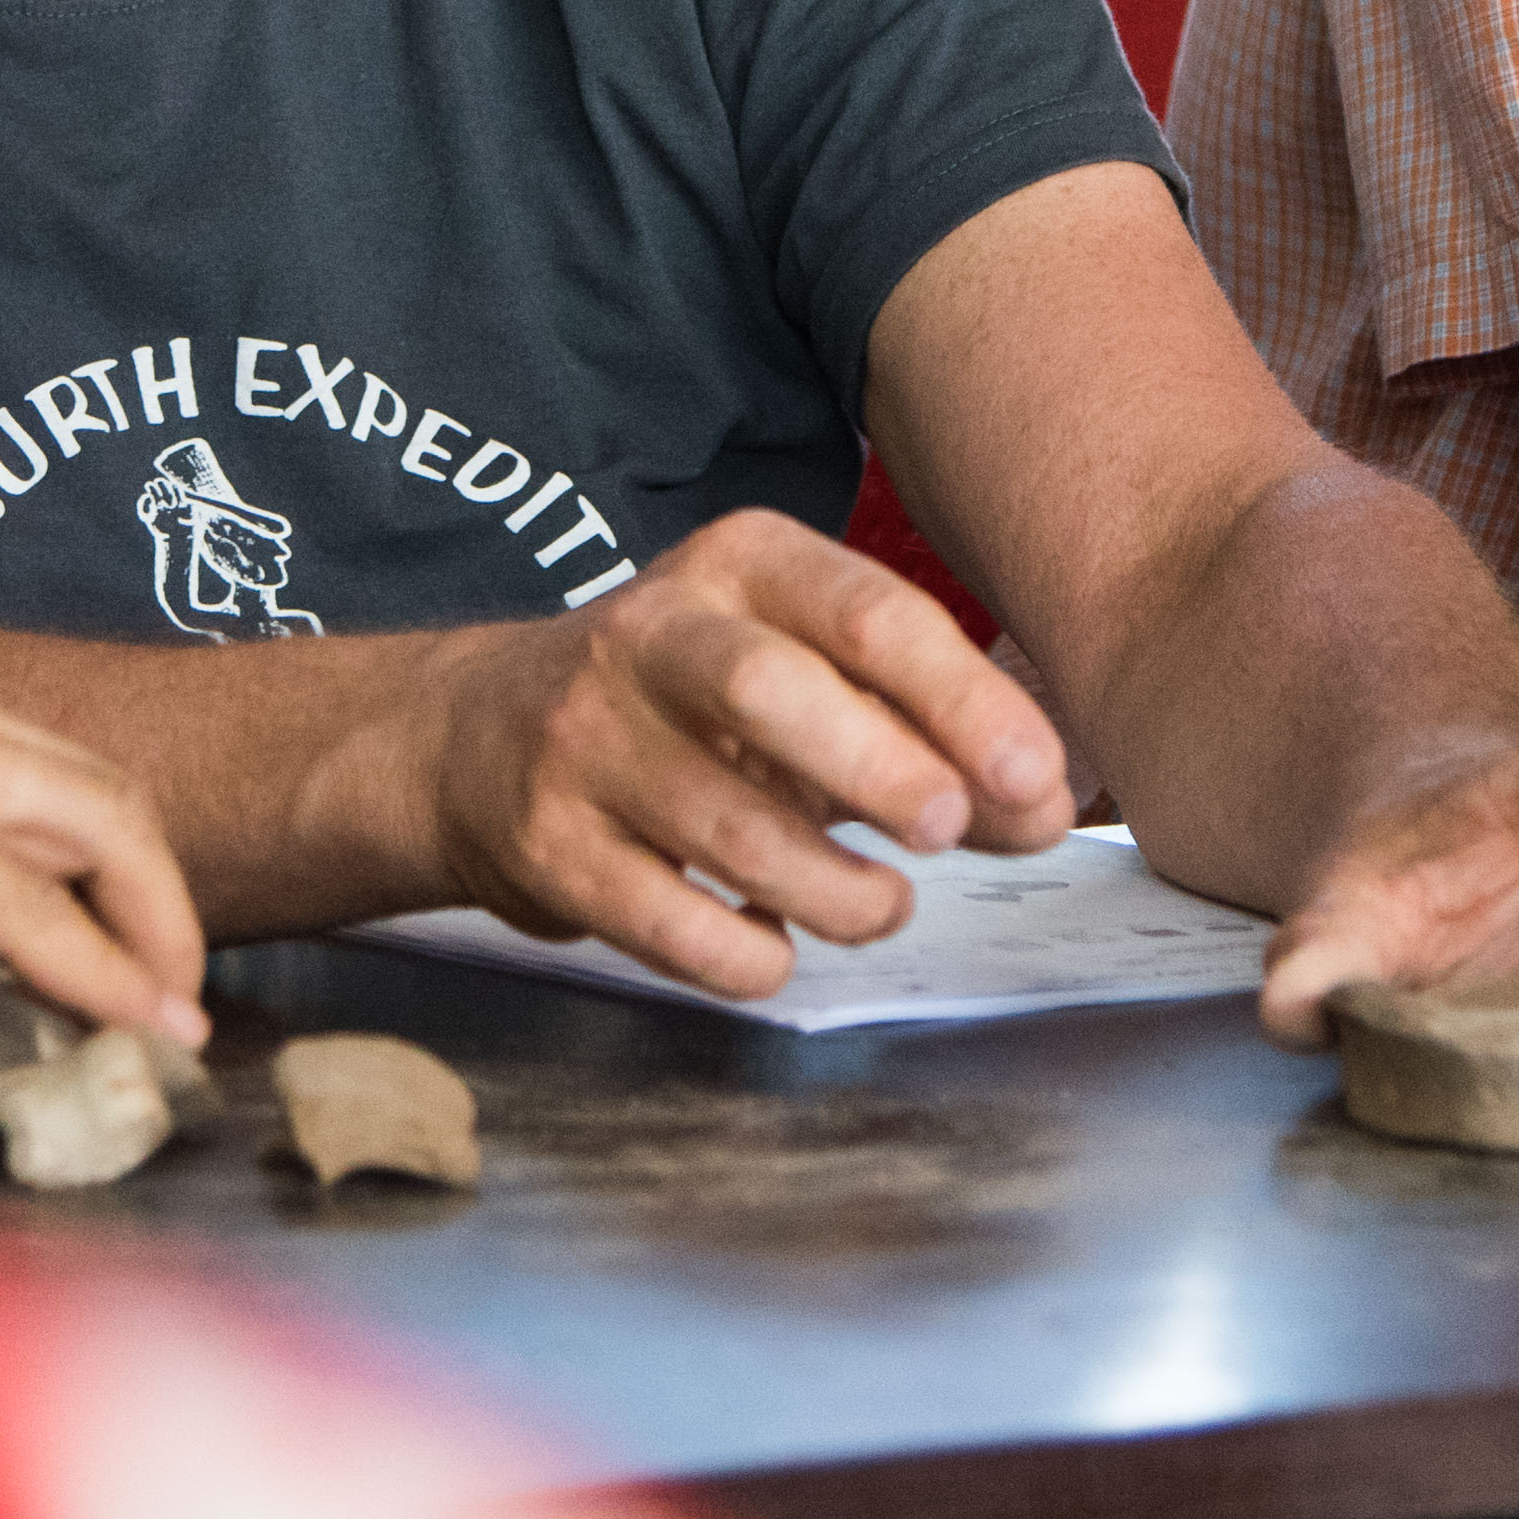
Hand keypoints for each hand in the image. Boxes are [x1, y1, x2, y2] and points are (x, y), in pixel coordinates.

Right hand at [0, 572, 211, 1048]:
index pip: (30, 781)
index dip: (87, 870)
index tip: (110, 951)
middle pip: (98, 794)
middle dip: (155, 897)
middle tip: (167, 988)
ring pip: (95, 828)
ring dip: (151, 927)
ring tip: (174, 1014)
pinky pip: (22, 907)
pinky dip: (98, 968)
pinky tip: (140, 1019)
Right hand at [414, 508, 1081, 999]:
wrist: (474, 737)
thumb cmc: (687, 703)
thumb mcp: (802, 668)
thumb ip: (929, 731)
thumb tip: (1044, 808)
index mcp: (737, 565)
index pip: (865, 614)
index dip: (963, 700)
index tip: (1034, 777)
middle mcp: (650, 636)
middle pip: (769, 690)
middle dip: (882, 768)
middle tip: (952, 827)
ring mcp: (585, 742)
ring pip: (725, 827)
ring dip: (833, 887)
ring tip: (883, 905)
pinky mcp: (548, 847)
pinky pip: (666, 921)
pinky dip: (747, 953)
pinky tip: (779, 944)